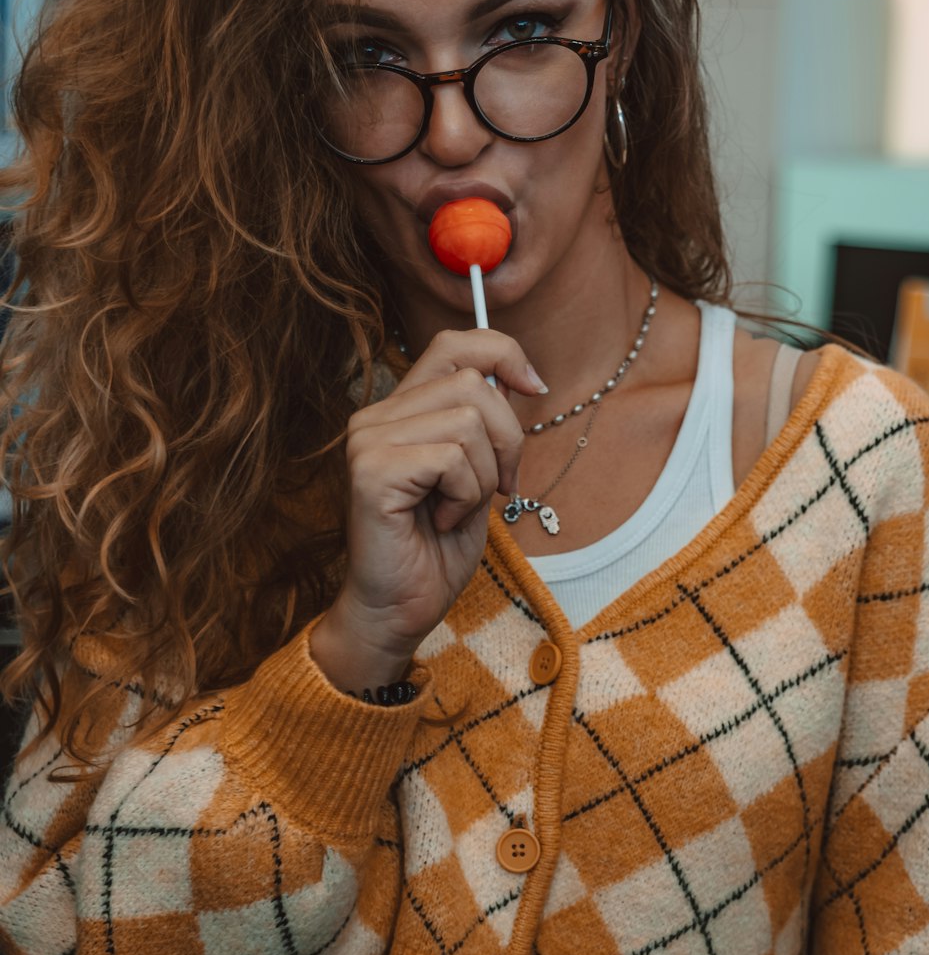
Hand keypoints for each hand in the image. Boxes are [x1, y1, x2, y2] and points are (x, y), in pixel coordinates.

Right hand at [310, 330, 545, 691]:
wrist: (399, 610)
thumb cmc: (435, 549)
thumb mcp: (475, 473)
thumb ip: (482, 424)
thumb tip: (518, 379)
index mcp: (398, 410)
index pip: (454, 344)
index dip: (503, 354)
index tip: (534, 389)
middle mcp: (374, 416)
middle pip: (473, 383)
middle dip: (507, 439)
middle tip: (500, 487)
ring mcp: (367, 440)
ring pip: (468, 421)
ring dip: (484, 475)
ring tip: (457, 509)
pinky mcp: (371, 470)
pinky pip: (452, 458)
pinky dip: (464, 495)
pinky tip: (440, 521)